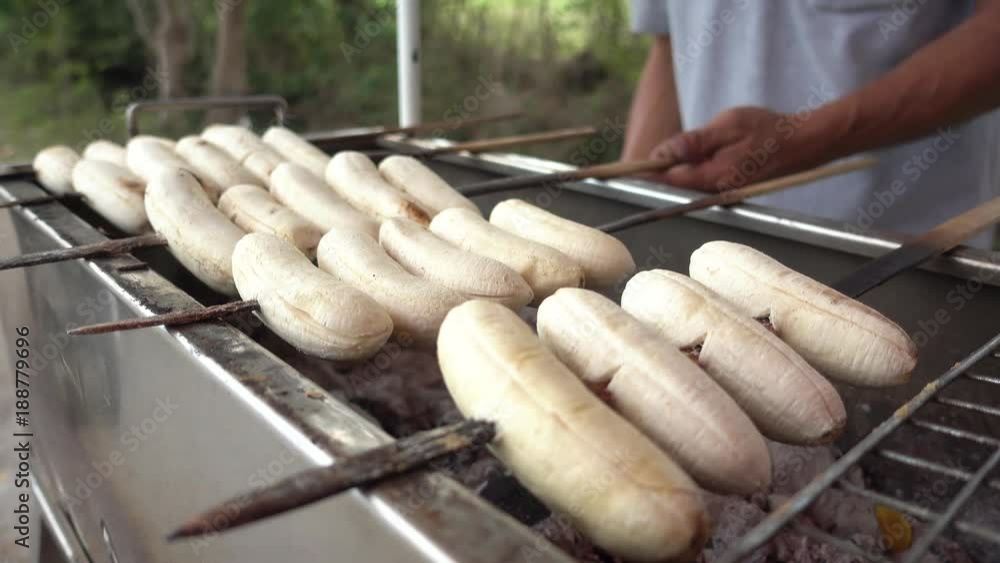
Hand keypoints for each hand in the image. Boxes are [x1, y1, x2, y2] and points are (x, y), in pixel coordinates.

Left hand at [649, 106, 823, 191]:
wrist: (803, 143)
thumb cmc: (768, 129)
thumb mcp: (728, 125)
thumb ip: (693, 142)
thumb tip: (660, 155)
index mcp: (712, 177)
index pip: (667, 179)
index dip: (648, 170)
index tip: (625, 169)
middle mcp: (715, 191)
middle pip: (676, 181)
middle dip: (669, 163)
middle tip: (686, 142)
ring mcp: (723, 192)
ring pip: (690, 179)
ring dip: (688, 162)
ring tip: (717, 140)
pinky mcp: (729, 188)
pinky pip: (704, 178)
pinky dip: (702, 164)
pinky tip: (723, 148)